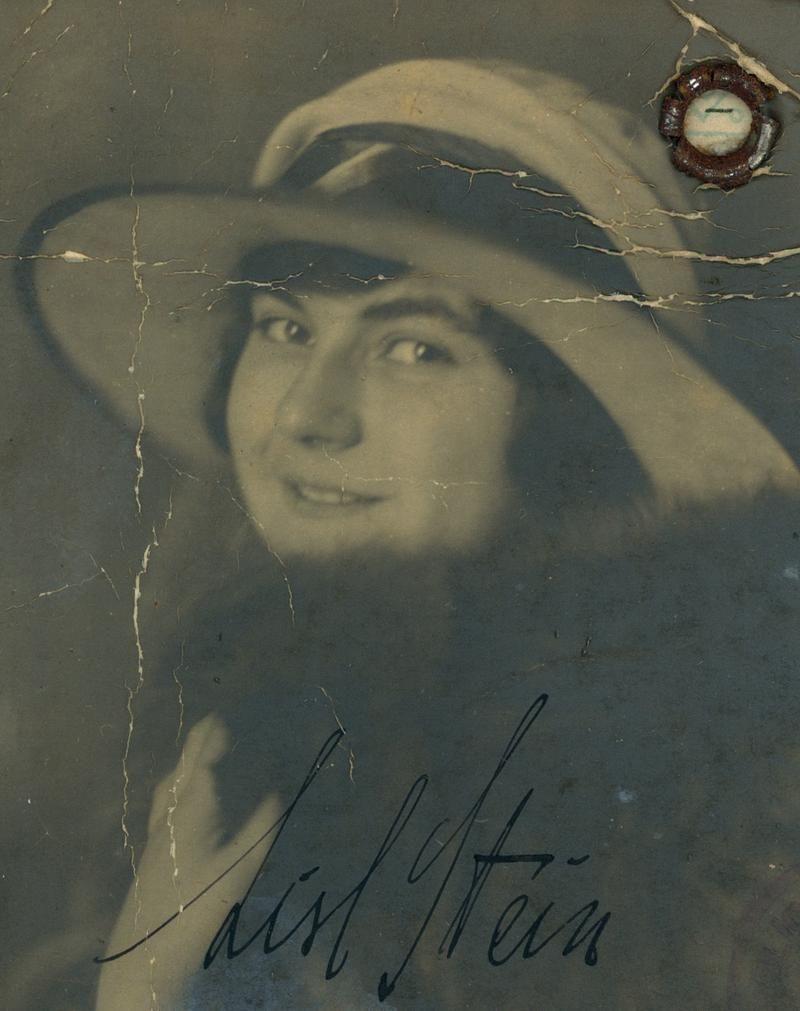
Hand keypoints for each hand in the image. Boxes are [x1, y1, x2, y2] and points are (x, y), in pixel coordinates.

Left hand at [96, 714, 279, 1010]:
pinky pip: (162, 808)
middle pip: (181, 771)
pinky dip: (173, 792)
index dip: (211, 741)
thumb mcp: (239, 871)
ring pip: (167, 790)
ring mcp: (155, 837)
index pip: (201, 765)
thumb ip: (260, 830)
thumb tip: (278, 794)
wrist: (145, 955)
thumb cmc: (196, 909)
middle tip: (211, 724)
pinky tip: (178, 806)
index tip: (222, 718)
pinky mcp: (150, 855)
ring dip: (182, 768)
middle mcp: (168, 818)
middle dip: (196, 747)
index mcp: (190, 813)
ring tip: (195, 756)